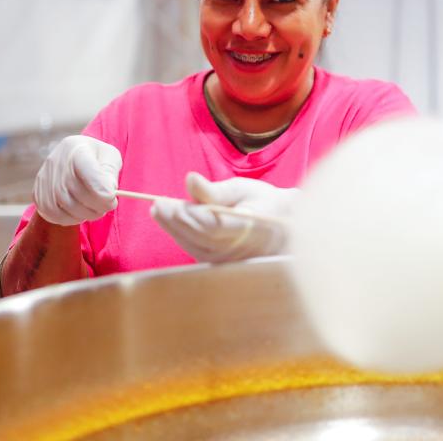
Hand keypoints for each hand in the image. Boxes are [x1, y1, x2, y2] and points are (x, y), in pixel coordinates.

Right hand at [33, 135, 121, 225]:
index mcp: (77, 149)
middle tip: (108, 205)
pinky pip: (53, 214)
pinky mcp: (38, 194)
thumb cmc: (96, 157)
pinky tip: (81, 213)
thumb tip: (107, 192)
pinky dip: (71, 219)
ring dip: (86, 214)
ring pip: (66, 206)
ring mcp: (44, 179)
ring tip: (96, 209)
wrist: (72, 156)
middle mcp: (57, 162)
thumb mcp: (110, 156)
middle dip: (97, 205)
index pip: (89, 174)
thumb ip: (110, 173)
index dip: (103, 191)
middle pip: (77, 193)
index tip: (112, 197)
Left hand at [151, 173, 296, 262]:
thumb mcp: (242, 189)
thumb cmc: (262, 203)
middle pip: (200, 236)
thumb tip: (188, 179)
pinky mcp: (223, 264)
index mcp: (253, 225)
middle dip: (176, 220)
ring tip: (159, 210)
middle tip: (159, 204)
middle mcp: (243, 248)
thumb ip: (214, 190)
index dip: (189, 215)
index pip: (214, 225)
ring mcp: (232, 260)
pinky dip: (181, 236)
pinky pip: (197, 251)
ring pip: (196, 246)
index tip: (168, 201)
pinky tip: (170, 222)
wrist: (283, 226)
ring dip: (174, 228)